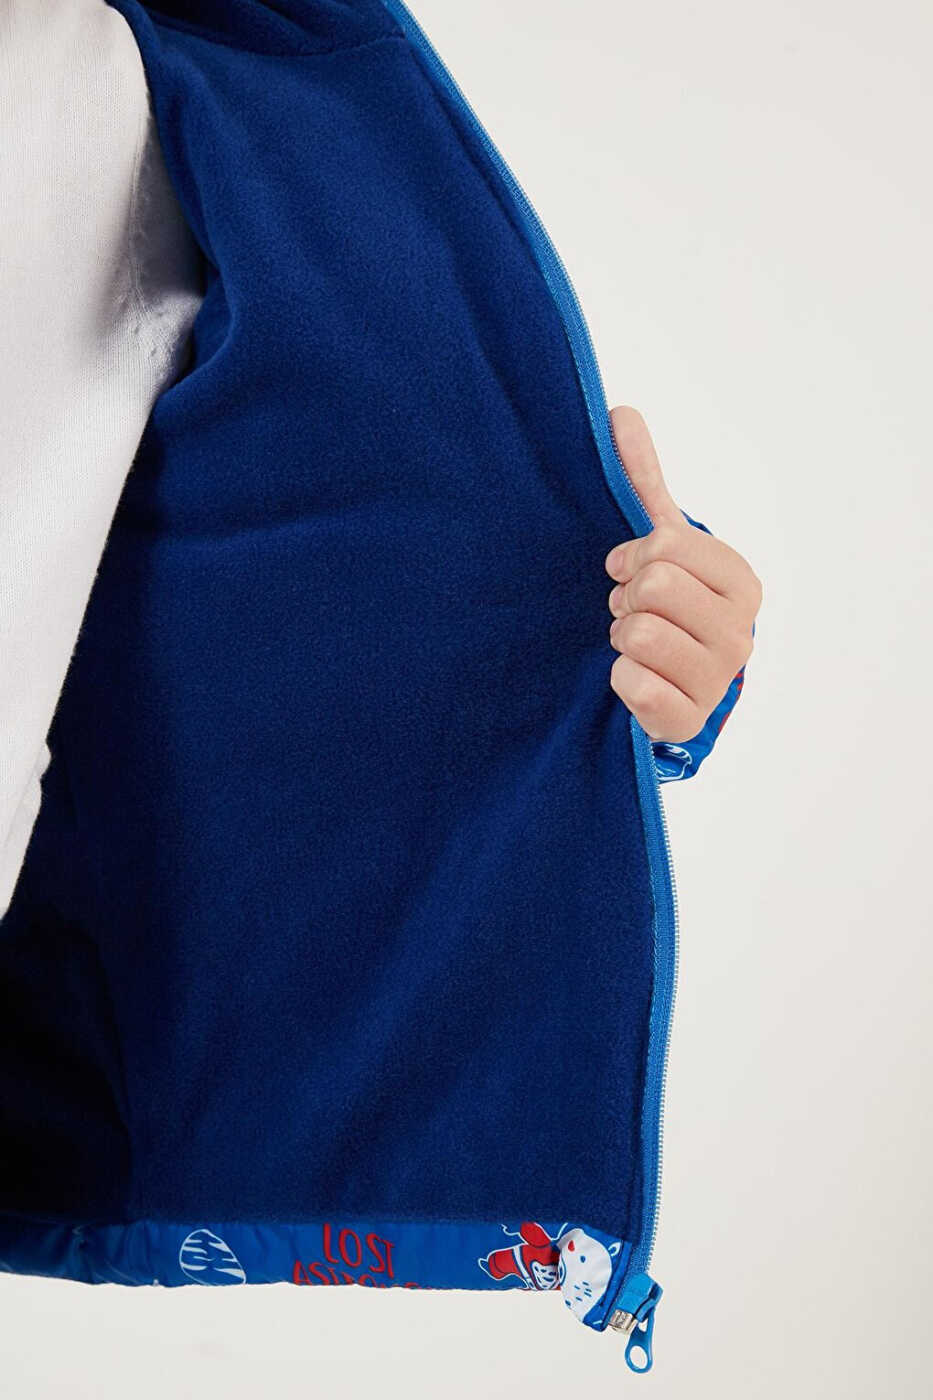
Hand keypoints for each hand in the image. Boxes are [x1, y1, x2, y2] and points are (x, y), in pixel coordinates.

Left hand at [604, 406, 761, 743]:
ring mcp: (719, 681)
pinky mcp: (689, 721)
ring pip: (638, 635)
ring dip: (620, 638)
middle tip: (631, 610)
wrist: (661, 684)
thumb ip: (641, 480)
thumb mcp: (654, 543)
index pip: (665, 545)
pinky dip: (618, 680)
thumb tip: (619, 412)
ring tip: (633, 644)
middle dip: (624, 597)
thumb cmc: (661, 607)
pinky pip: (632, 685)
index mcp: (741, 581)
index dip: (631, 556)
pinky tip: (635, 679)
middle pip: (652, 587)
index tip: (629, 569)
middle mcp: (741, 632)